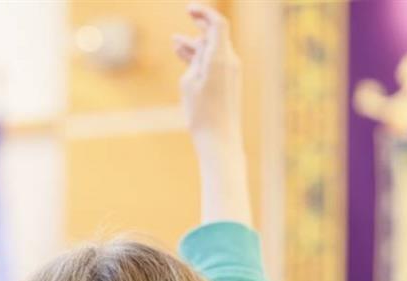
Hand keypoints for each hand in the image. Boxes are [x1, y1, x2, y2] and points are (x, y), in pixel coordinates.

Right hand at [173, 3, 250, 224]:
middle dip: (198, 27)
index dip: (204, 13)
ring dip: (194, 45)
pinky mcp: (229, 84)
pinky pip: (214, 63)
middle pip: (215, 35)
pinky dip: (200, 59)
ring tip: (175, 41)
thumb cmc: (203, 114)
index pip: (217, 24)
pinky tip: (185, 58)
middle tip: (187, 14)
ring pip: (212, 51)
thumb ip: (193, 59)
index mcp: (221, 58)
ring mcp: (231, 73)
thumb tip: (196, 48)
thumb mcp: (189, 82)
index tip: (188, 9)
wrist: (220, 141)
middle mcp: (230, 62)